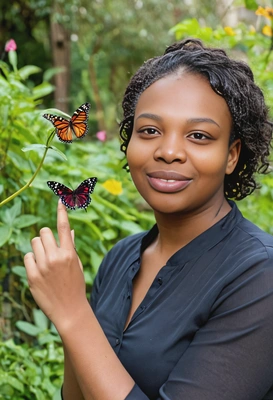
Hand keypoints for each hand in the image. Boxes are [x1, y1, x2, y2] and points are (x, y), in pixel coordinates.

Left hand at [24, 200, 87, 330]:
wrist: (70, 310)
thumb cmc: (75, 285)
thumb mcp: (76, 265)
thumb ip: (71, 247)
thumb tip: (69, 231)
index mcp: (69, 253)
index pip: (63, 227)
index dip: (61, 212)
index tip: (60, 200)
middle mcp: (55, 257)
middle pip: (43, 232)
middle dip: (45, 237)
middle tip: (49, 248)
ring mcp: (43, 267)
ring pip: (34, 243)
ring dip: (38, 248)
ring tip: (44, 260)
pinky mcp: (32, 276)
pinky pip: (27, 257)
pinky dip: (32, 261)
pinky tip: (39, 270)